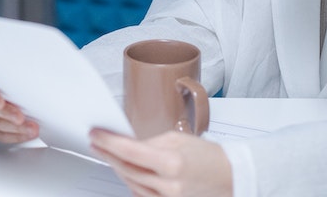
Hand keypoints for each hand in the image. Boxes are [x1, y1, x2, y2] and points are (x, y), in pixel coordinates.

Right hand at [0, 72, 39, 142]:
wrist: (8, 77)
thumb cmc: (9, 69)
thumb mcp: (10, 64)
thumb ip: (13, 70)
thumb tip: (26, 72)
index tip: (1, 102)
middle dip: (6, 115)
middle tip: (22, 118)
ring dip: (14, 128)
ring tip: (31, 128)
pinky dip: (13, 136)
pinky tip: (26, 134)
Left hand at [89, 128, 232, 196]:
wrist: (230, 178)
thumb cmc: (209, 157)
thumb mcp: (179, 139)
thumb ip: (151, 142)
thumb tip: (128, 143)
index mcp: (171, 162)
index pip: (130, 151)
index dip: (108, 142)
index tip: (96, 134)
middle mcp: (168, 185)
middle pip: (126, 169)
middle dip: (108, 154)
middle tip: (97, 142)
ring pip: (131, 183)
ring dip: (118, 168)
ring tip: (108, 154)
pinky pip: (141, 195)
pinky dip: (131, 181)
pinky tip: (126, 171)